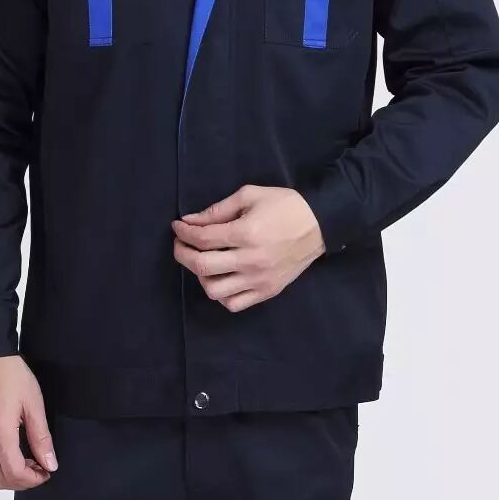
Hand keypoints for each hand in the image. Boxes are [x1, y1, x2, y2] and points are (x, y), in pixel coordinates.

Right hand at [0, 355, 56, 489]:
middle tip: (34, 470)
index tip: (45, 472)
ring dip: (2, 477)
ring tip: (20, 462)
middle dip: (18, 482)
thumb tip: (50, 464)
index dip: (32, 480)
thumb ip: (41, 438)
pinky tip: (3, 452)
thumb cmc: (10, 375)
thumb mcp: (34, 404)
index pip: (13, 473)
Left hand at [170, 184, 325, 310]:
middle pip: (202, 266)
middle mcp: (250, 261)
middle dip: (182, 254)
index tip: (178, 227)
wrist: (320, 224)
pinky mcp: (267, 291)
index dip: (184, 232)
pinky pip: (234, 304)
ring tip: (203, 262)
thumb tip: (190, 221)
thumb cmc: (285, 206)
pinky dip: (221, 295)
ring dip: (200, 276)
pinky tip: (221, 278)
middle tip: (181, 244)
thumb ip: (218, 210)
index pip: (202, 238)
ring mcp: (259, 280)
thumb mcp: (250, 195)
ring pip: (214, 291)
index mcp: (246, 233)